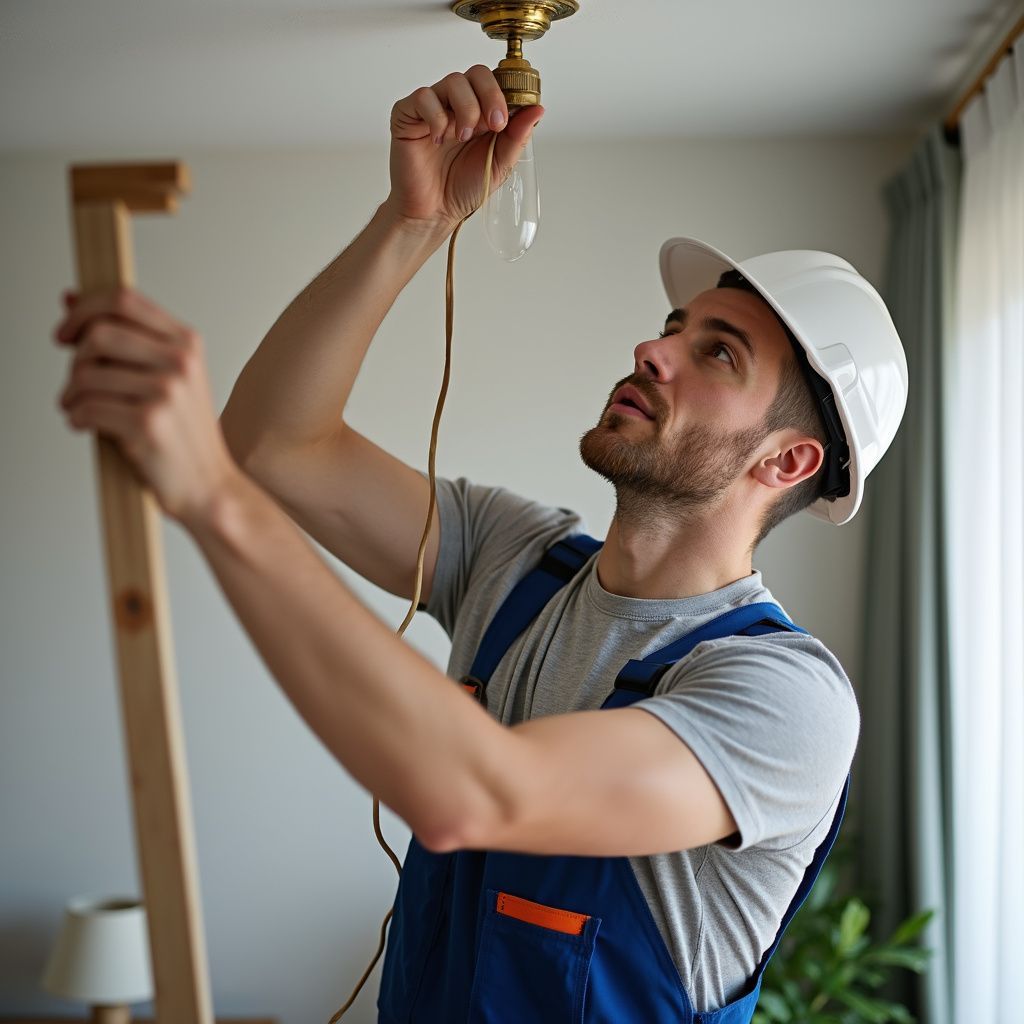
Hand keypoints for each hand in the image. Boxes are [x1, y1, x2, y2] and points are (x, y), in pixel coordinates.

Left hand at [54, 287, 239, 528]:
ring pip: (86, 375)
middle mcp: (180, 362)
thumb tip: (71, 297)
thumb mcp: (168, 378)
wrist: (210, 487)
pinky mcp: (147, 423)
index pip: (123, 299)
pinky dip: (76, 418)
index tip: (67, 331)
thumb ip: (126, 338)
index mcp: (187, 344)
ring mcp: (165, 392)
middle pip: (98, 333)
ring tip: (80, 408)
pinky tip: (86, 425)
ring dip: (71, 395)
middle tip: (78, 383)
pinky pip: (86, 408)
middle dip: (75, 360)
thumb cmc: (185, 436)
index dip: (84, 309)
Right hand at [384, 66, 542, 230]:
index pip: (496, 83)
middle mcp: (458, 105)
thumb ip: (517, 136)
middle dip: (490, 96)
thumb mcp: (499, 164)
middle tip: (494, 124)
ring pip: (453, 81)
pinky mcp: (409, 114)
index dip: (505, 94)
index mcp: (482, 113)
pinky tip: (438, 139)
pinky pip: (423, 97)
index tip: (507, 120)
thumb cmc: (462, 189)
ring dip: (466, 108)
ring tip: (463, 137)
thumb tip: (537, 110)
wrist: (435, 212)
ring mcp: (434, 108)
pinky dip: (435, 116)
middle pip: (476, 74)